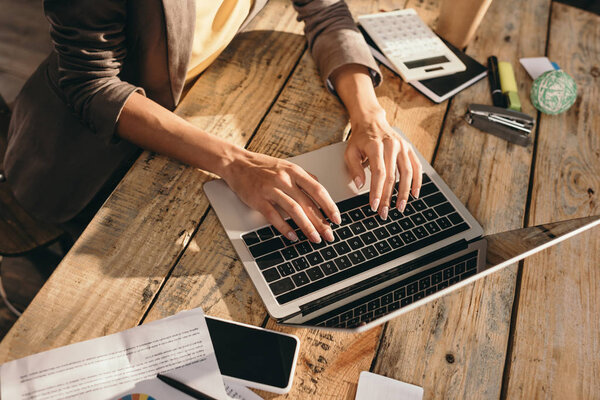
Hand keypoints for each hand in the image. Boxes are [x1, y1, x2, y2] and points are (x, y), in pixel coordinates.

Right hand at [220, 148, 340, 242]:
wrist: (237, 163)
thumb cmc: (262, 166)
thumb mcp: (287, 166)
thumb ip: (304, 177)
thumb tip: (320, 189)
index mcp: (294, 171)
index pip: (318, 190)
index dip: (330, 206)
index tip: (337, 219)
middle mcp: (284, 179)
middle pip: (308, 203)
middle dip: (321, 222)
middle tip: (329, 235)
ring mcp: (271, 189)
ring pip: (294, 210)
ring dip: (307, 226)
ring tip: (315, 238)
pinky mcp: (258, 199)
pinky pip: (274, 216)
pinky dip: (285, 228)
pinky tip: (293, 236)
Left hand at [345, 108, 422, 218]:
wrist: (372, 121)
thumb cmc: (360, 139)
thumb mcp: (350, 151)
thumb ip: (354, 168)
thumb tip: (360, 185)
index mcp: (375, 146)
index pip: (378, 172)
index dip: (377, 191)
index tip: (374, 205)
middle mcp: (391, 145)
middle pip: (392, 176)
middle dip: (388, 197)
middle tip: (384, 212)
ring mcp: (402, 146)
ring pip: (407, 172)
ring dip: (404, 192)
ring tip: (400, 207)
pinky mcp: (409, 148)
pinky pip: (416, 166)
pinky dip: (417, 181)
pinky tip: (414, 194)